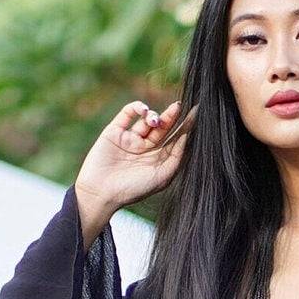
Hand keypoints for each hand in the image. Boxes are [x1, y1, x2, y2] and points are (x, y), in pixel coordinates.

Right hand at [75, 98, 192, 235]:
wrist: (102, 192)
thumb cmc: (134, 189)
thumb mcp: (162, 176)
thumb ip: (176, 156)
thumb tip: (186, 135)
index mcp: (158, 159)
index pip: (175, 139)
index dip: (185, 126)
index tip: (196, 112)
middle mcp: (146, 148)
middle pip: (163, 127)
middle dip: (172, 116)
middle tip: (178, 106)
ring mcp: (130, 138)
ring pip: (147, 120)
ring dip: (154, 115)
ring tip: (155, 120)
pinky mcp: (115, 131)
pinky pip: (128, 113)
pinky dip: (137, 107)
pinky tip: (144, 110)